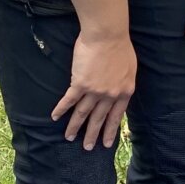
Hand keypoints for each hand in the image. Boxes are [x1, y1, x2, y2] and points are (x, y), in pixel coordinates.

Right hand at [52, 29, 135, 149]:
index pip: (116, 116)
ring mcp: (95, 91)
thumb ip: (123, 82)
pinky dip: (61, 109)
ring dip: (75, 126)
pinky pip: (69, 100)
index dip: (109, 130)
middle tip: (87, 148)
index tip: (106, 143)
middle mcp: (110, 95)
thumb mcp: (129, 68)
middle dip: (92, 135)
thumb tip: (118, 89)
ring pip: (83, 113)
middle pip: (99, 119)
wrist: (108, 35)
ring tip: (69, 137)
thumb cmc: (120, 46)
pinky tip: (55, 117)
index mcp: (124, 91)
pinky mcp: (80, 84)